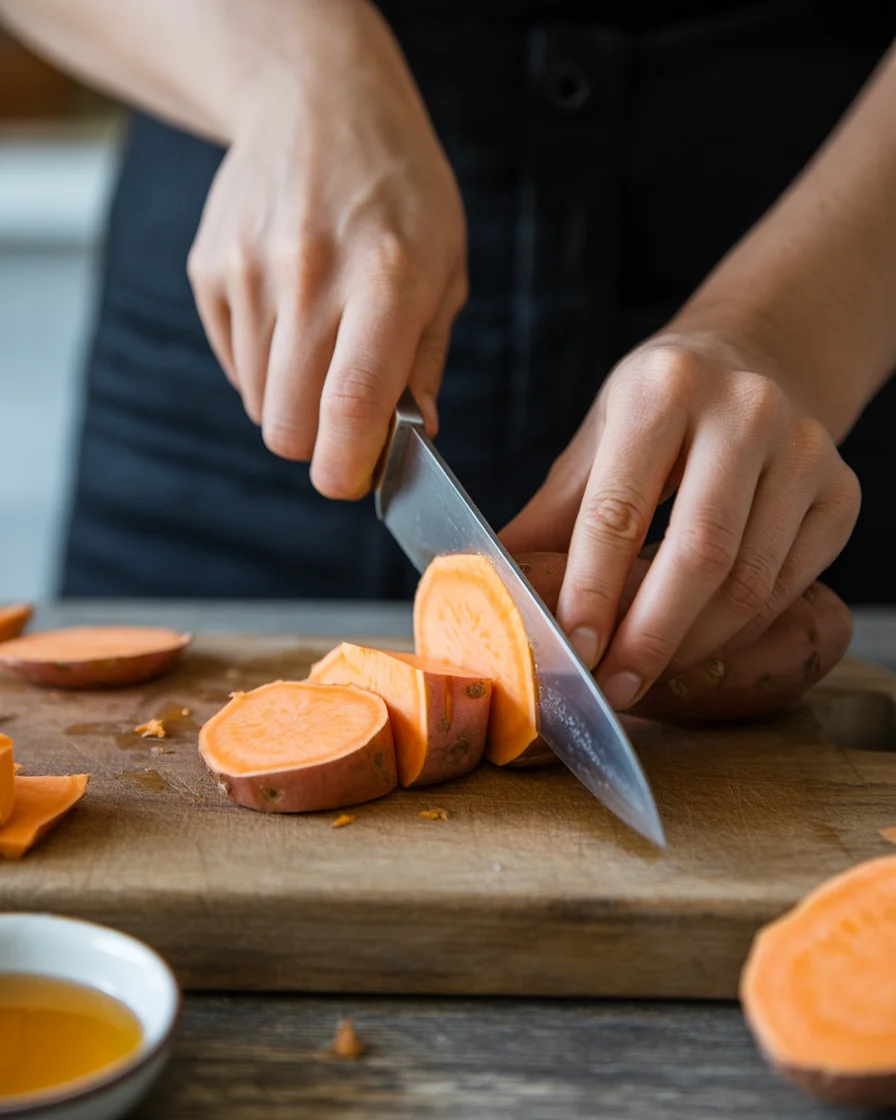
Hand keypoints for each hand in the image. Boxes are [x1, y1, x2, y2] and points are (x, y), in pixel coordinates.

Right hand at [187, 0, 466, 497]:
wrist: (317, 103)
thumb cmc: (399, 193)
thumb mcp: (445, 268)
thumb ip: (426, 361)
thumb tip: (415, 437)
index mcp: (385, 280)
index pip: (349, 404)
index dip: (346, 466)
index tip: (353, 479)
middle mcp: (309, 277)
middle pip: (288, 425)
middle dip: (318, 444)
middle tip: (346, 418)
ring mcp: (249, 272)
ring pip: (259, 403)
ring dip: (293, 399)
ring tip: (324, 343)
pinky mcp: (210, 270)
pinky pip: (233, 364)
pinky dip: (264, 365)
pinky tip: (290, 315)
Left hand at [501, 332, 859, 709]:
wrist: (758, 360)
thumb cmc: (663, 408)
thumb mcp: (598, 439)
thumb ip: (551, 515)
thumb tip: (485, 586)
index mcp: (664, 389)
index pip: (619, 509)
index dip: (593, 589)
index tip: (575, 648)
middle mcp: (745, 411)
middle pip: (699, 553)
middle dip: (650, 635)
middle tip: (615, 686)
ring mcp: (805, 450)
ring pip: (751, 581)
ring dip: (694, 644)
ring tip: (648, 672)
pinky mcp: (842, 491)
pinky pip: (790, 586)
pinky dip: (740, 630)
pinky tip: (699, 644)